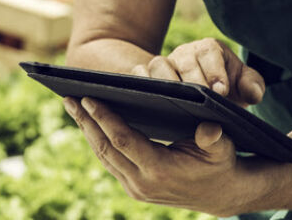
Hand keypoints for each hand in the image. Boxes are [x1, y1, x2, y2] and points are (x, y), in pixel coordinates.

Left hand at [63, 96, 262, 215]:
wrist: (222, 194)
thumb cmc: (221, 162)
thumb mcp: (221, 147)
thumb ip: (213, 137)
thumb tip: (208, 128)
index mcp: (159, 170)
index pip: (123, 140)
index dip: (104, 118)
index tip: (88, 98)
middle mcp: (142, 183)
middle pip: (105, 148)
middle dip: (86, 121)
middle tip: (70, 98)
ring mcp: (136, 188)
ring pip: (103, 156)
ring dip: (87, 130)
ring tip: (74, 106)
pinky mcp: (134, 188)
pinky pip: (110, 161)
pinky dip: (98, 140)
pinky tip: (90, 123)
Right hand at [132, 38, 264, 106]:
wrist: (204, 97)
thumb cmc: (226, 89)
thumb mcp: (244, 87)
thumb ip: (253, 87)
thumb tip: (252, 95)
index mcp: (208, 49)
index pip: (208, 52)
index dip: (214, 71)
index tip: (220, 91)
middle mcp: (183, 54)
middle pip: (182, 60)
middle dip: (192, 81)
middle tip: (202, 103)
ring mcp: (162, 65)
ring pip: (156, 66)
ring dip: (166, 85)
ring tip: (176, 105)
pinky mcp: (145, 79)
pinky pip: (136, 77)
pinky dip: (139, 88)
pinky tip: (149, 107)